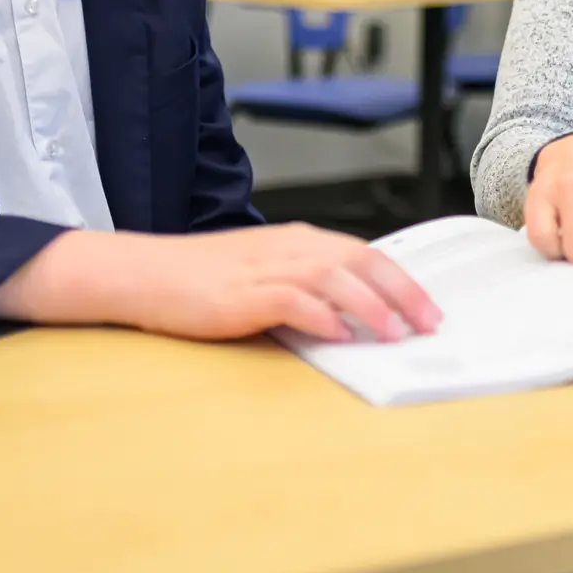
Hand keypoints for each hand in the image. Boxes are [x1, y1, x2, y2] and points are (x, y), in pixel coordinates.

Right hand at [0, 224, 441, 342]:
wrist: (145, 273)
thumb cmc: (201, 278)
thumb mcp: (263, 272)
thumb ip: (304, 285)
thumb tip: (348, 312)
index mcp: (296, 240)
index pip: (363, 253)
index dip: (401, 279)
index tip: (428, 307)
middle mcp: (288, 247)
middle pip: (359, 260)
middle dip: (401, 291)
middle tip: (428, 322)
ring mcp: (264, 267)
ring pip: (334, 275)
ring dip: (370, 304)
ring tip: (394, 332)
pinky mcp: (242, 292)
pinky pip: (291, 298)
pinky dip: (320, 314)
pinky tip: (339, 332)